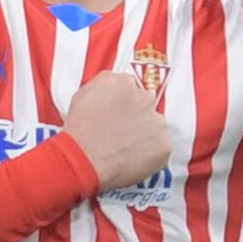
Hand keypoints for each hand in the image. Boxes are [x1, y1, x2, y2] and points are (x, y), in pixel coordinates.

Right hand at [63, 72, 172, 190]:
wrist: (84, 158)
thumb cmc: (79, 130)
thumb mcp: (84, 93)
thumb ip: (105, 84)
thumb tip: (115, 88)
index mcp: (125, 82)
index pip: (132, 88)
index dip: (125, 103)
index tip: (119, 114)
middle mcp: (145, 98)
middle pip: (147, 105)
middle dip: (137, 117)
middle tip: (121, 133)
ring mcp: (157, 122)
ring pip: (155, 127)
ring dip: (145, 135)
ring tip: (125, 149)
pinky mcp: (164, 144)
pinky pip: (161, 148)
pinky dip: (151, 155)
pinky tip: (132, 159)